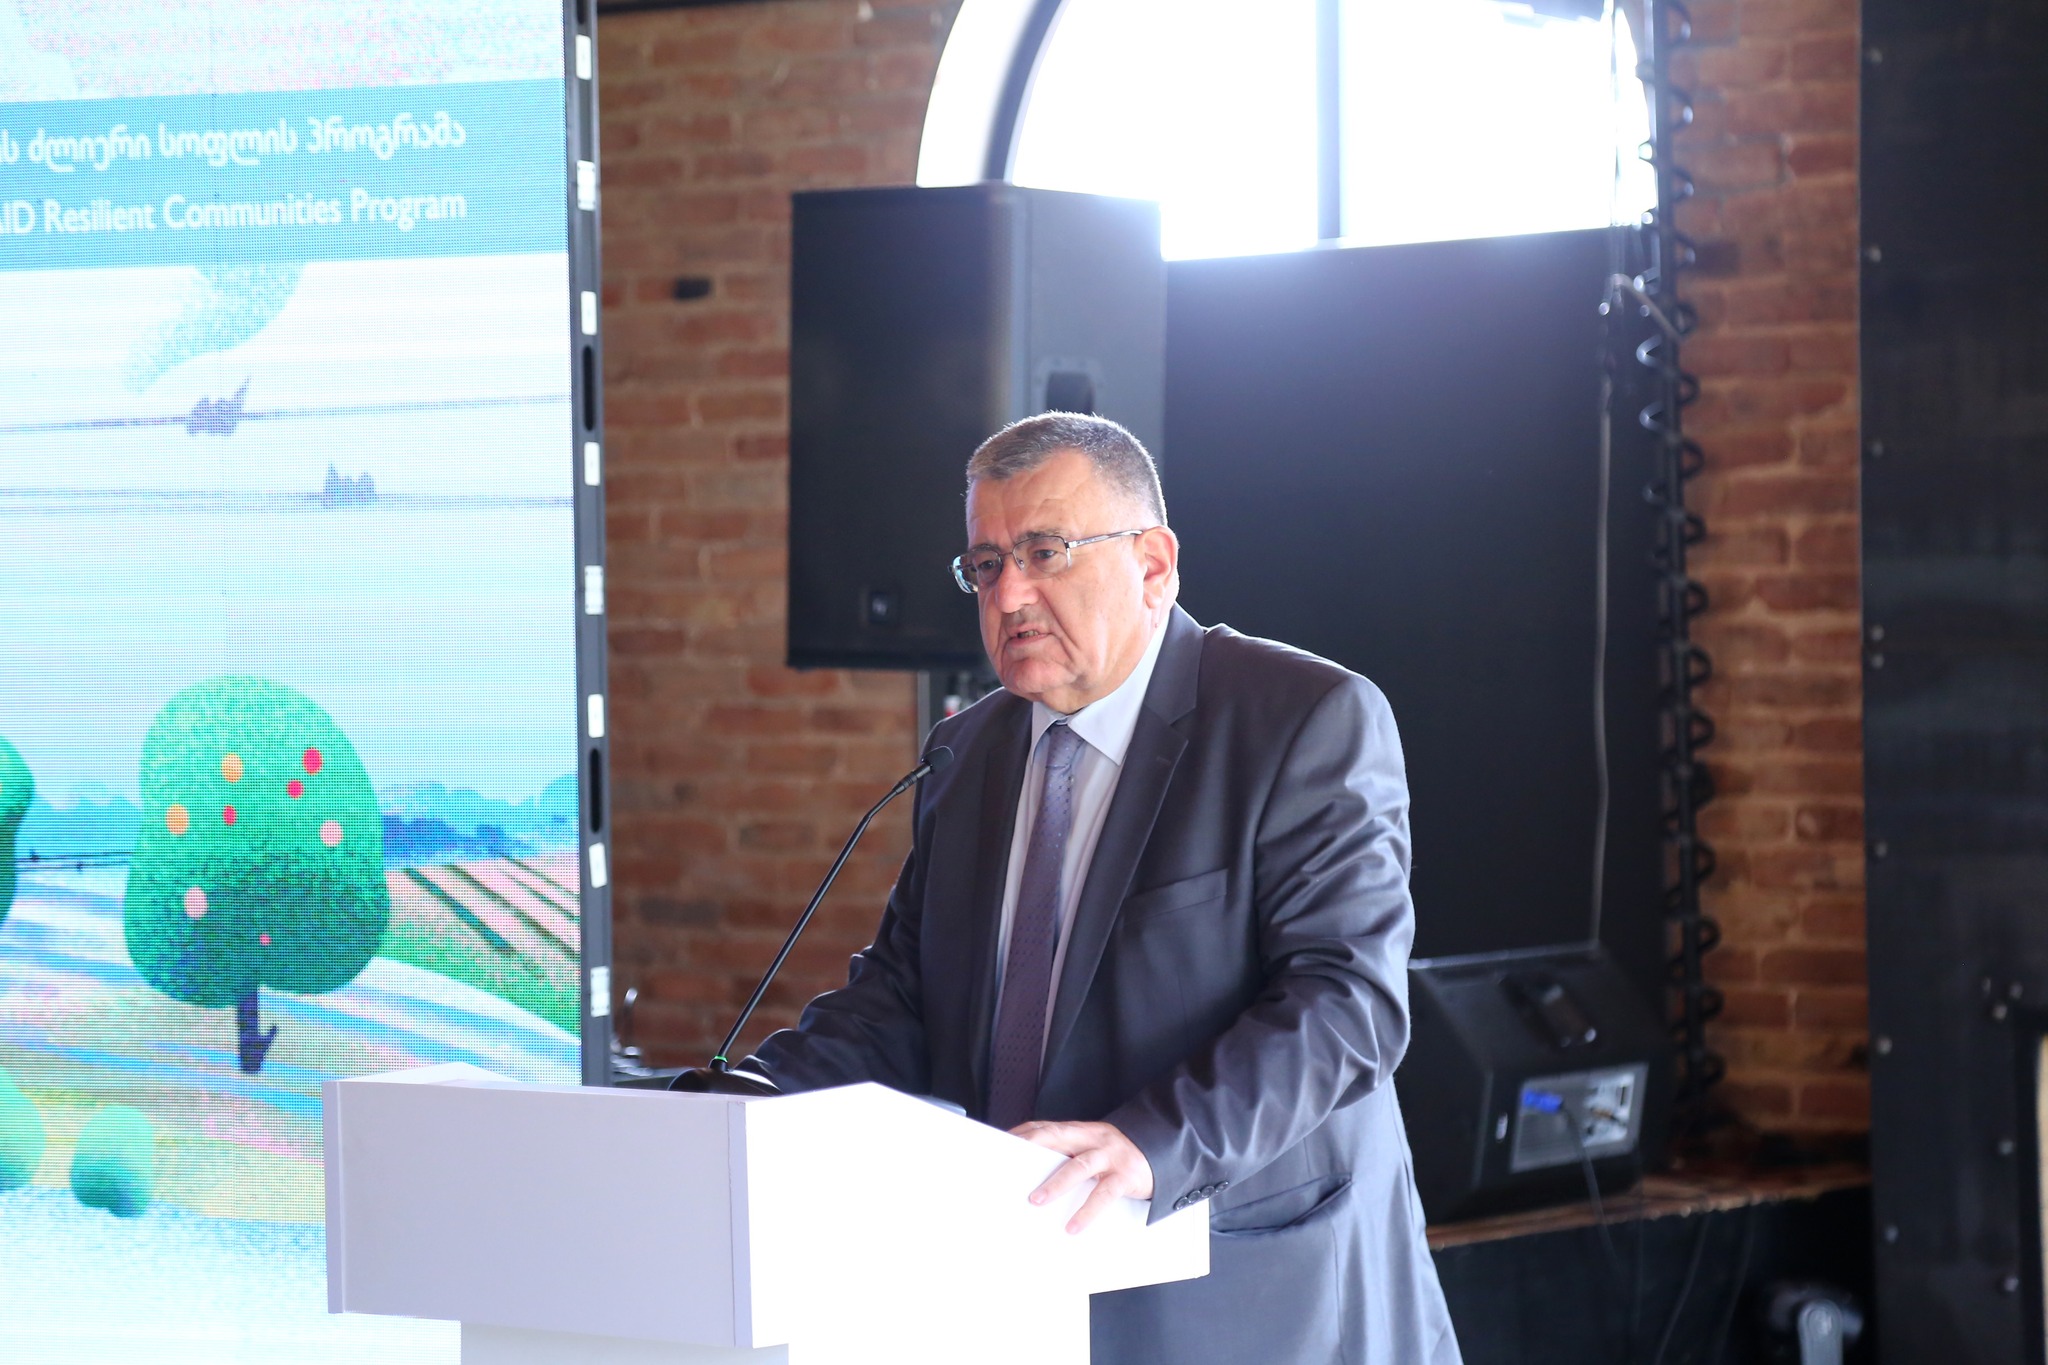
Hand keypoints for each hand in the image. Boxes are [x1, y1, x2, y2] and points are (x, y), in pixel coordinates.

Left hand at [1009, 1119, 1154, 1233]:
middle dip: (1032, 1147)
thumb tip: (1035, 1172)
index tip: (1001, 1144)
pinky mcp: (1125, 1176)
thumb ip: (1069, 1154)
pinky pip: (1104, 1194)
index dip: (1023, 1133)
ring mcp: (1110, 1155)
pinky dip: (1087, 1211)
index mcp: (1082, 1131)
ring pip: (1079, 1166)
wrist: (1162, 1154)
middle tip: (1009, 1165)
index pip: (1046, 1127)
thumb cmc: (1119, 1156)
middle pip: (1058, 1137)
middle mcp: (1094, 1138)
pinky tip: (1074, 1225)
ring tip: (1036, 1200)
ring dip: (1055, 1183)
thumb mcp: (1093, 1148)